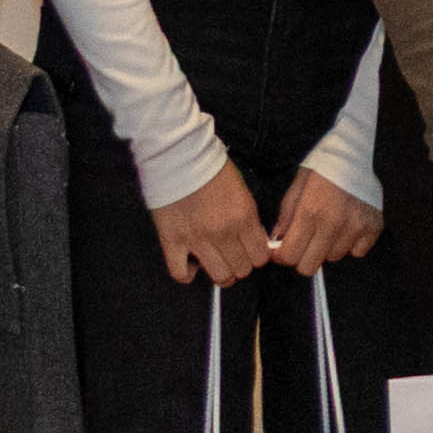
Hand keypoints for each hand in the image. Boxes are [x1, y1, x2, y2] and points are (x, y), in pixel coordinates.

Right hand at [148, 160, 273, 287]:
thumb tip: (255, 241)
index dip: (257, 255)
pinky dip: (187, 273)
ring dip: (220, 271)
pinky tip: (191, 263)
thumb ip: (249, 219)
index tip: (251, 250)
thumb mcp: (243, 191)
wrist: (179, 155)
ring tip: (215, 260)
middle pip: (242, 269)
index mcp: (244, 218)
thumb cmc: (211, 167)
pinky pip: (181, 273)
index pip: (261, 257)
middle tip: (233, 253)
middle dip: (240, 263)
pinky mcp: (172, 240)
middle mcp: (223, 233)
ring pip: (219, 276)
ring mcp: (197, 240)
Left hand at [267, 168, 381, 273]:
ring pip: (333, 257)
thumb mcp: (297, 187)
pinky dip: (351, 244)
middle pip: (310, 266)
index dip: (282, 255)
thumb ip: (286, 217)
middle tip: (306, 241)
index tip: (283, 249)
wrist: (355, 152)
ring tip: (330, 226)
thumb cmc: (323, 166)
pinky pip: (357, 252)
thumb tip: (277, 240)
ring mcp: (355, 227)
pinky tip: (347, 226)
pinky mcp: (373, 227)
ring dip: (328, 247)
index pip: (290, 256)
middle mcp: (333, 224)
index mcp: (310, 212)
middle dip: (303, 256)